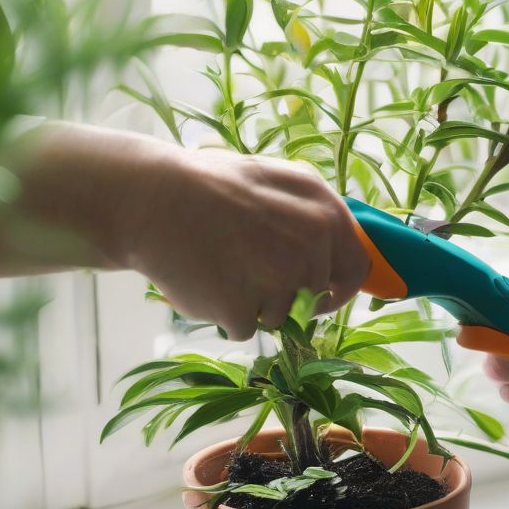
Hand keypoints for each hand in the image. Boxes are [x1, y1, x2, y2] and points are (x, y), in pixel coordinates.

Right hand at [121, 145, 369, 339]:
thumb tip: (337, 254)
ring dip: (253, 303)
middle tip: (247, 268)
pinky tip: (207, 280)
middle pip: (313, 299)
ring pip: (280, 316)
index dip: (339, 289)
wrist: (152, 199)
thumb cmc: (212, 187)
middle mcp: (311, 247)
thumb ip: (315, 216)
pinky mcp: (244, 309)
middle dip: (286, 294)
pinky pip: (244, 327)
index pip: (356, 269)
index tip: (321, 297)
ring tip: (223, 265)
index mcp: (325, 214)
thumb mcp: (277, 181)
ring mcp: (278, 280)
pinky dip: (225, 314)